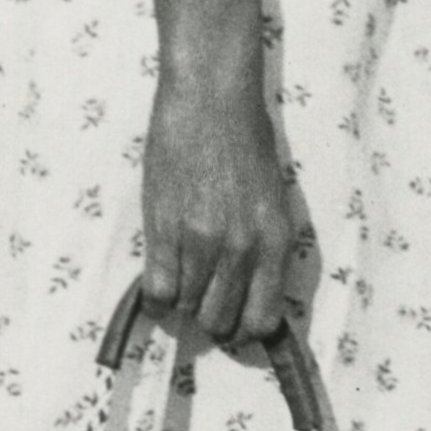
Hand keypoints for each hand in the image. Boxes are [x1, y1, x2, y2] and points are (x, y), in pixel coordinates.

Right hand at [139, 67, 297, 346]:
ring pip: (187, 309)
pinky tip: (158, 278)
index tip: (232, 324)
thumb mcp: (271, 198)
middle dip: (209, 319)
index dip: (244, 330)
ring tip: (180, 278)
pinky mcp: (164, 231)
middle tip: (200, 299)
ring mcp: (201, 242)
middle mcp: (242, 249)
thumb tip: (250, 290)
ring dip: (182, 302)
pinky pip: (157, 292)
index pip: (262, 318)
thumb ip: (262, 245)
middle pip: (219, 322)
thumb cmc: (245, 140)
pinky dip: (155, 296)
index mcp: (275, 241)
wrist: (212, 99)